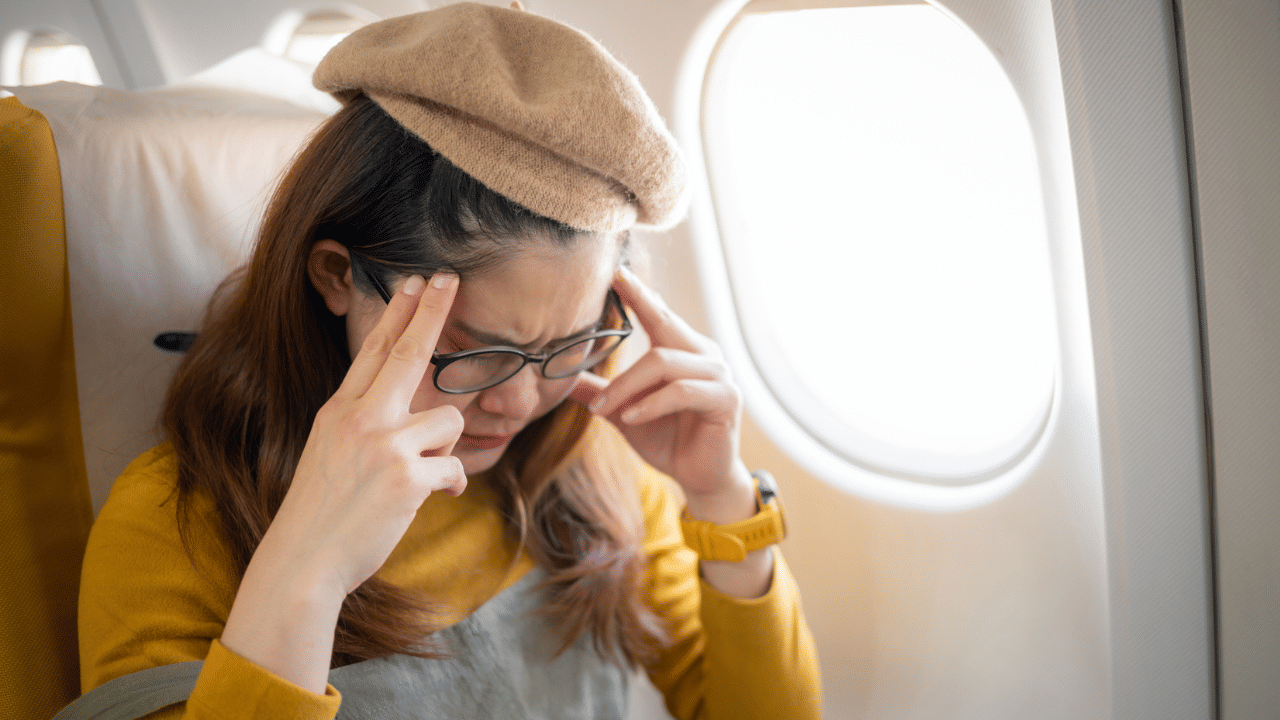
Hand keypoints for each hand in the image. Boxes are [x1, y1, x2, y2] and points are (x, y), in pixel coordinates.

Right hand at [266, 272, 467, 597]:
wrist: (303, 561)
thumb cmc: (320, 513)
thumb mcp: (329, 453)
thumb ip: (363, 425)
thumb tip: (408, 414)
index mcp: (338, 411)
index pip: (373, 350)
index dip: (397, 313)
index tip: (415, 282)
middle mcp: (359, 419)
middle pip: (407, 352)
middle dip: (433, 311)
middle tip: (452, 279)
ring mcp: (383, 445)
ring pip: (447, 418)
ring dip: (446, 447)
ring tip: (425, 476)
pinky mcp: (407, 477)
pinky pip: (455, 466)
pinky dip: (453, 484)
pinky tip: (435, 498)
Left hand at [570, 268, 751, 508]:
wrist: (699, 478)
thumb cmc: (666, 440)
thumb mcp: (624, 412)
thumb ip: (599, 392)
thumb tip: (560, 380)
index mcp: (683, 350)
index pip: (659, 314)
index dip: (638, 293)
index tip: (616, 271)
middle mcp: (705, 354)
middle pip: (664, 324)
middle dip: (640, 303)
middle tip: (613, 285)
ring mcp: (719, 375)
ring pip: (664, 362)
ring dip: (627, 386)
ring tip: (603, 408)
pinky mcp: (726, 399)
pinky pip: (682, 391)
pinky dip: (651, 403)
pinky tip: (631, 417)